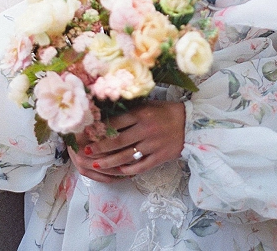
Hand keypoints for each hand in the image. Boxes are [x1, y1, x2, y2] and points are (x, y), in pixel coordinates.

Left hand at [67, 100, 184, 182]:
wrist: (190, 123)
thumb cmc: (165, 111)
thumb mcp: (147, 105)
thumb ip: (130, 111)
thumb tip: (106, 115)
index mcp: (141, 114)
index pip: (116, 123)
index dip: (100, 129)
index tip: (87, 134)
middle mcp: (145, 130)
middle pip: (117, 141)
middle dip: (100, 148)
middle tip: (86, 152)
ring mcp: (152, 145)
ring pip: (126, 156)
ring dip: (109, 162)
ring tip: (96, 166)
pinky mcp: (159, 157)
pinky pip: (141, 165)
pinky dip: (129, 170)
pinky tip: (119, 172)